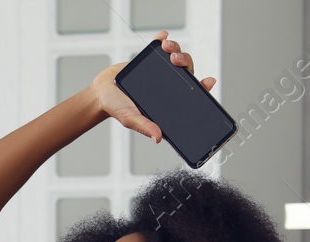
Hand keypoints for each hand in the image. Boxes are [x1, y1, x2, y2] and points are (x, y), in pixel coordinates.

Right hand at [91, 31, 214, 142]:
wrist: (101, 92)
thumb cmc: (117, 108)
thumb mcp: (131, 118)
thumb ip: (144, 126)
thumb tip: (158, 137)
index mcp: (168, 100)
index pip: (190, 93)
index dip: (202, 87)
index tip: (208, 81)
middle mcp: (168, 84)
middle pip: (185, 70)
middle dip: (185, 61)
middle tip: (175, 60)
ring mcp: (160, 71)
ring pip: (175, 56)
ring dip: (175, 49)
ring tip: (166, 48)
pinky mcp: (149, 58)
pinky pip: (159, 46)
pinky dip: (162, 39)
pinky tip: (163, 36)